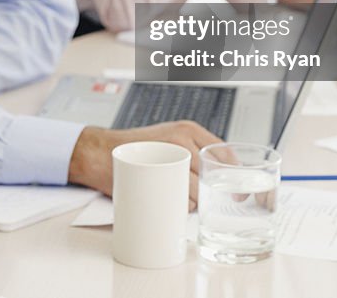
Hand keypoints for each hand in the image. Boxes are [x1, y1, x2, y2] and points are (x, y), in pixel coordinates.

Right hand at [68, 121, 220, 208]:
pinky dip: (179, 207)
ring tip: (172, 193)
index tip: (236, 191)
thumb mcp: (168, 139)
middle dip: (209, 192)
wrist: (100, 151)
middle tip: (200, 198)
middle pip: (212, 176)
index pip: (224, 152)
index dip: (233, 174)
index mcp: (188, 130)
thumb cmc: (135, 149)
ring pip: (199, 192)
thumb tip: (218, 177)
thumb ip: (192, 151)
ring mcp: (171, 156)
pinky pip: (183, 201)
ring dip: (192, 201)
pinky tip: (165, 198)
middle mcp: (183, 139)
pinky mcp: (160, 175)